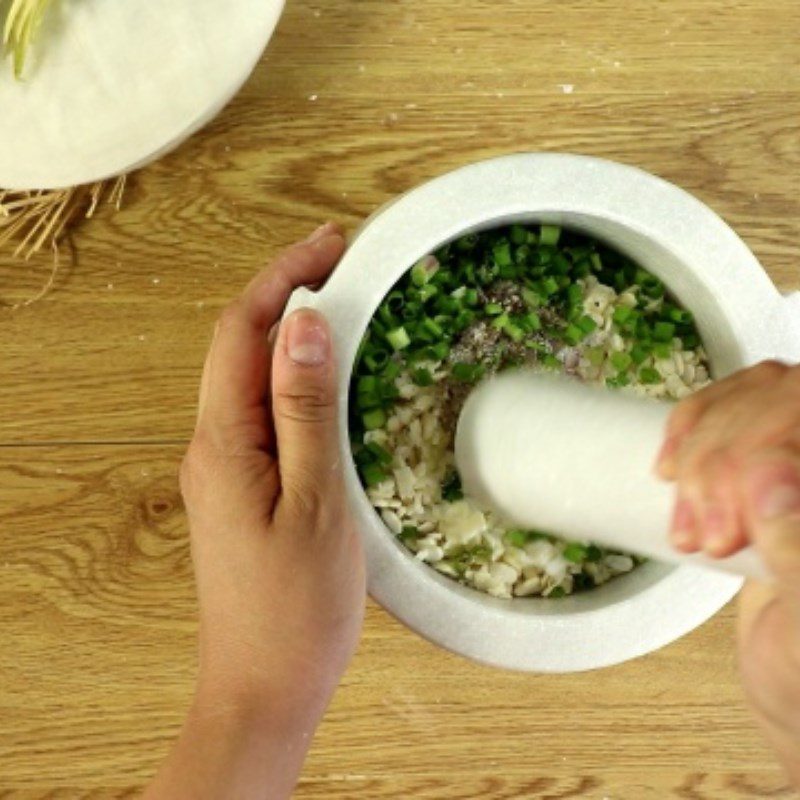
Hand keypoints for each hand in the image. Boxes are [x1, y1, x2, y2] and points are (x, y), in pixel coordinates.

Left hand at [145, 224, 364, 799]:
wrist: (266, 685)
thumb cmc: (294, 607)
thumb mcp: (313, 500)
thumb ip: (303, 411)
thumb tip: (302, 326)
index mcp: (222, 443)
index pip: (241, 331)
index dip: (282, 277)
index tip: (328, 244)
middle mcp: (213, 447)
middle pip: (242, 346)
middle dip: (288, 294)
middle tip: (344, 264)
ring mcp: (226, 469)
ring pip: (255, 378)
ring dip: (295, 336)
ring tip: (346, 308)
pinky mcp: (245, 488)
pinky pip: (266, 414)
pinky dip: (298, 381)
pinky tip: (331, 381)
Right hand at [656, 360, 799, 783]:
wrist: (798, 700)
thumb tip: (773, 480)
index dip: (768, 450)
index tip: (736, 521)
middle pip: (783, 399)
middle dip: (725, 460)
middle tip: (706, 532)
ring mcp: (798, 463)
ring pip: (754, 397)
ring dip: (701, 450)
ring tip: (687, 520)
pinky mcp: (770, 470)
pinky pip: (728, 416)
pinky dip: (689, 432)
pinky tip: (670, 466)